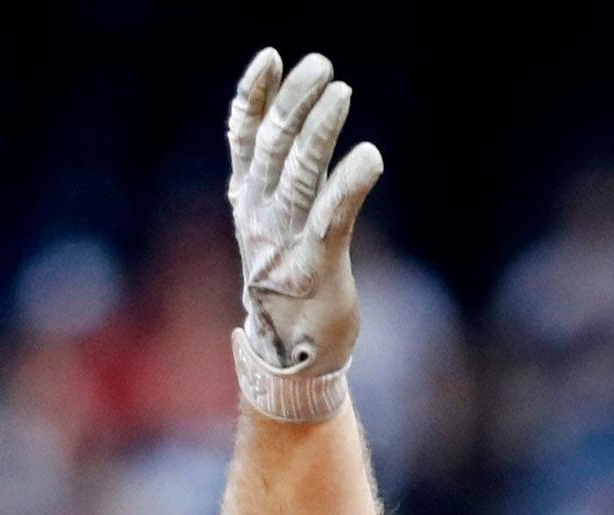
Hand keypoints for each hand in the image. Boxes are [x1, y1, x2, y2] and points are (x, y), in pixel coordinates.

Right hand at [224, 47, 382, 416]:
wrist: (290, 358)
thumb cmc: (288, 286)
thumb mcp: (271, 226)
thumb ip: (279, 176)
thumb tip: (285, 124)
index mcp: (248, 202)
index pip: (243, 138)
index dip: (254, 95)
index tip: (272, 57)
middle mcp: (261, 216)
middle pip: (271, 146)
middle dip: (295, 101)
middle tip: (321, 66)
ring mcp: (286, 241)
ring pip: (298, 174)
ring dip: (319, 130)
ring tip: (341, 92)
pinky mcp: (318, 266)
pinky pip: (332, 216)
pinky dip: (350, 183)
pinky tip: (370, 157)